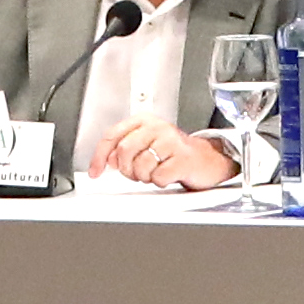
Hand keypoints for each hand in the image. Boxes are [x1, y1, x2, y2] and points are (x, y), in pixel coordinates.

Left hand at [101, 118, 234, 188]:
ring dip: (145, 177)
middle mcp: (157, 127)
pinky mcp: (182, 158)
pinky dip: (160, 182)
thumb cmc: (175, 154)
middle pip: (124, 151)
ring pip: (140, 166)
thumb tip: (109, 160)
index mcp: (145, 121)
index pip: (113, 136)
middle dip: (126, 169)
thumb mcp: (147, 145)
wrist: (208, 160)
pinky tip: (169, 175)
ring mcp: (171, 141)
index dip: (100, 156)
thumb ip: (125, 149)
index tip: (95, 171)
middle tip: (137, 174)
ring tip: (156, 172)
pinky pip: (158, 177)